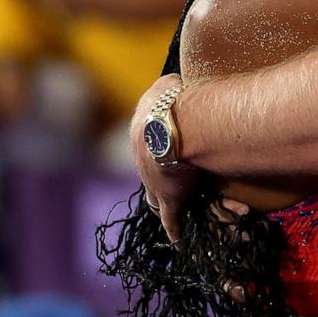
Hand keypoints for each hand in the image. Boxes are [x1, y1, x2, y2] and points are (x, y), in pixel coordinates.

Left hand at [131, 73, 198, 242]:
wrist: (171, 127)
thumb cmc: (173, 101)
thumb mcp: (168, 85)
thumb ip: (171, 85)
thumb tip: (175, 79)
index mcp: (140, 129)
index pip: (147, 143)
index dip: (158, 148)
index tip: (166, 150)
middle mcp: (141, 157)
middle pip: (148, 173)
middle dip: (157, 179)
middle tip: (170, 183)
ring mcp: (154, 181)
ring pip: (155, 196)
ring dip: (162, 202)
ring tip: (171, 207)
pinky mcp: (169, 199)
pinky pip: (171, 219)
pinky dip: (174, 228)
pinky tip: (177, 237)